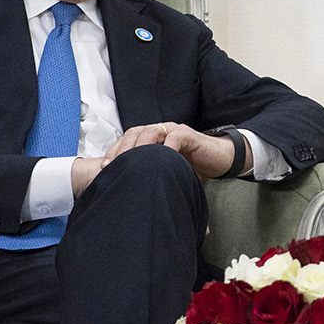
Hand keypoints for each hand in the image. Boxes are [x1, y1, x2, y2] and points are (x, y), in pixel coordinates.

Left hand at [71, 122, 239, 194]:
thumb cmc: (193, 166)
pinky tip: (160, 163)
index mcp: (153, 138)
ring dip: (139, 148)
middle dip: (122, 150)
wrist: (220, 159)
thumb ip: (151, 174)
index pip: (128, 139)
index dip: (115, 152)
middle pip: (135, 133)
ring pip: (150, 132)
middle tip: (114, 167)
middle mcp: (161, 131)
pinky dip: (165, 148)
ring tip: (132, 165)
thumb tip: (129, 193)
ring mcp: (174, 131)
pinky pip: (174, 138)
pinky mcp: (189, 136)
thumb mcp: (167, 170)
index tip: (104, 168)